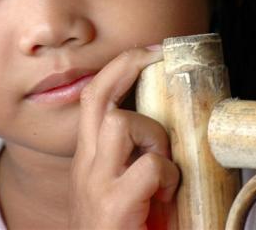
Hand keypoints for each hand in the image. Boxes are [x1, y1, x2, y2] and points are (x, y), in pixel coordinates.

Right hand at [69, 46, 178, 228]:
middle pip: (97, 96)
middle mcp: (86, 166)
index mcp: (88, 161)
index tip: (148, 50)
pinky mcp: (113, 206)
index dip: (119, 68)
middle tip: (156, 54)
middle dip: (127, 65)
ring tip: (162, 166)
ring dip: (153, 136)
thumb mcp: (119, 195)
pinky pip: (148, 168)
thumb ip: (134, 166)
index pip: (92, 99)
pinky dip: (165, 176)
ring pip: (122, 123)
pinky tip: (164, 198)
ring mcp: (95, 184)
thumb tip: (169, 143)